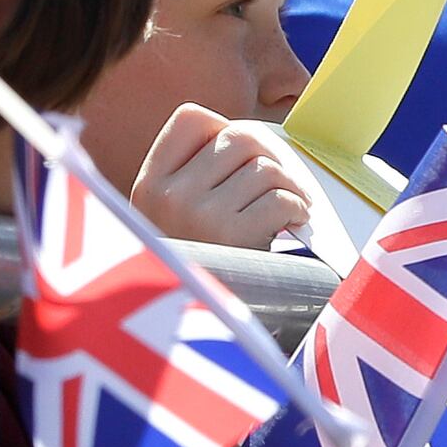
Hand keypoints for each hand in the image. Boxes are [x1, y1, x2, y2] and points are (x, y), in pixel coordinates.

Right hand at [130, 104, 310, 250]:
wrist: (195, 327)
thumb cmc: (197, 266)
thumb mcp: (169, 218)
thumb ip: (192, 176)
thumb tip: (252, 137)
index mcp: (149, 182)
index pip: (191, 118)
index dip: (225, 128)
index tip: (242, 156)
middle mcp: (168, 194)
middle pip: (237, 137)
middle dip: (271, 156)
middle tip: (282, 179)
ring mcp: (198, 214)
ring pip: (264, 168)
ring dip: (291, 185)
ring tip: (293, 204)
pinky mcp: (232, 237)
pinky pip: (279, 198)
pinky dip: (297, 207)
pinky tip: (294, 221)